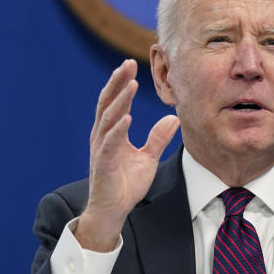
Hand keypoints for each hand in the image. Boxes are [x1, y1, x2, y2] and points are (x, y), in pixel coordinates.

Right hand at [76, 59, 179, 251]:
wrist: (113, 211)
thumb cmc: (126, 184)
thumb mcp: (147, 157)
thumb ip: (157, 138)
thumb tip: (173, 119)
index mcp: (111, 132)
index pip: (115, 100)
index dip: (122, 82)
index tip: (132, 63)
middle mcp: (102, 136)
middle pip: (108, 102)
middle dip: (118, 82)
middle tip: (128, 63)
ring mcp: (101, 149)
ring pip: (108, 118)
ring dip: (119, 100)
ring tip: (130, 83)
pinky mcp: (103, 164)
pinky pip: (109, 143)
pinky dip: (118, 129)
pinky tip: (126, 116)